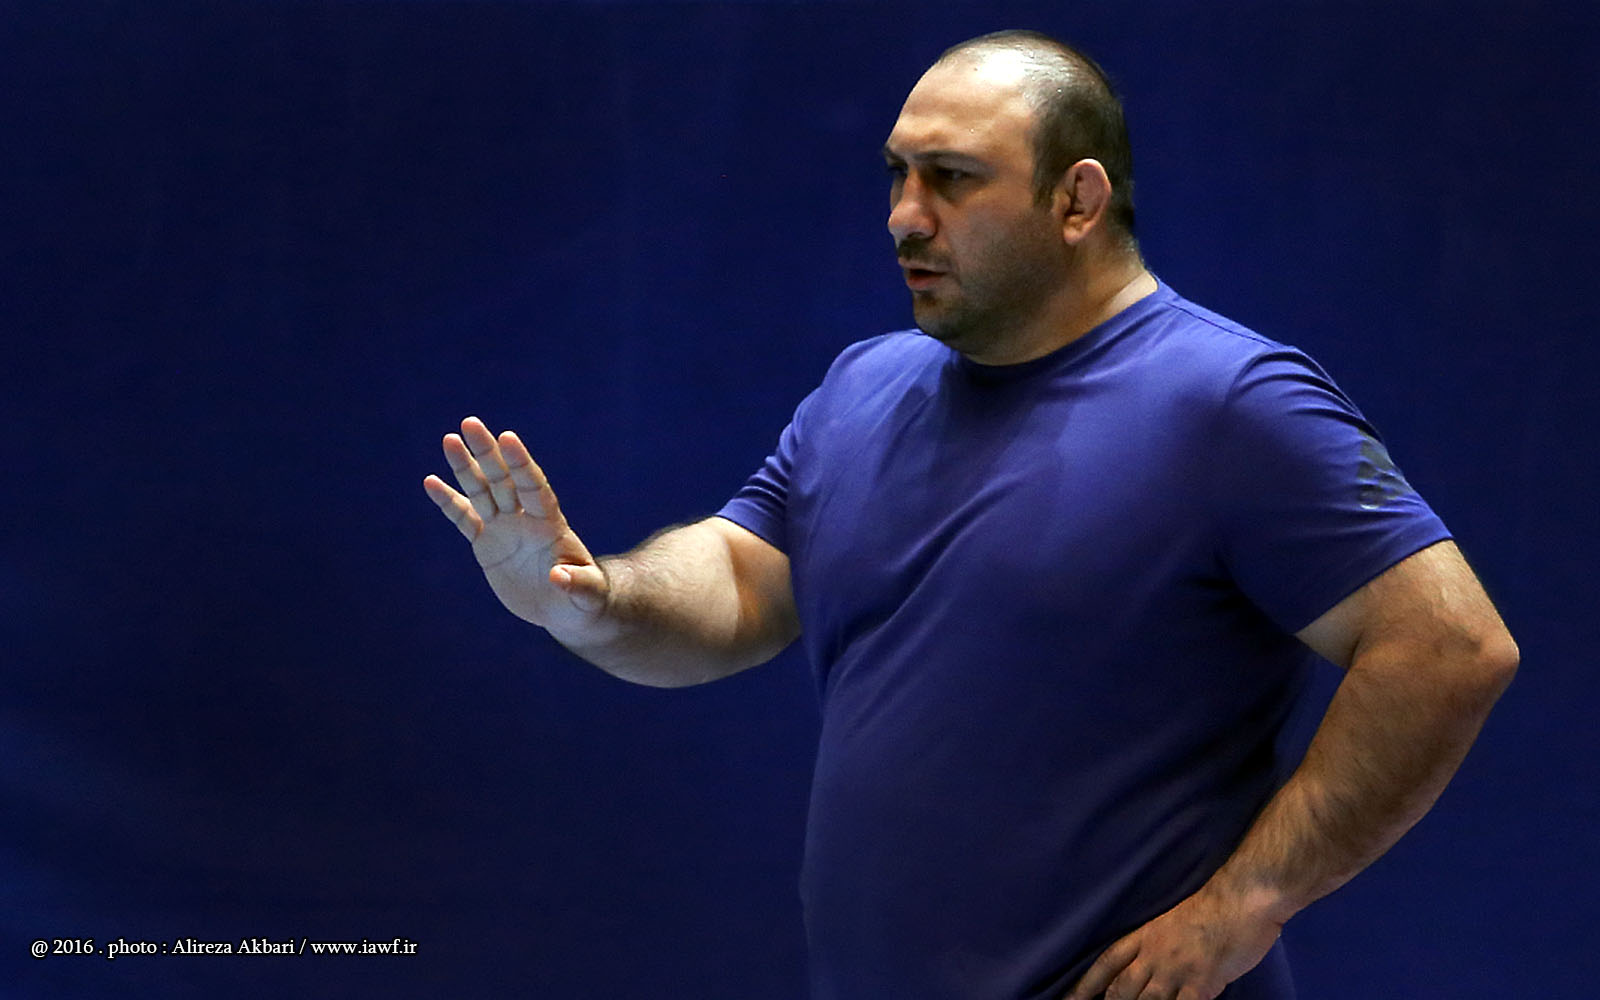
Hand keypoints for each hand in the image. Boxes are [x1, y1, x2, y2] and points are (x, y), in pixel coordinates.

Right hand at [424, 416, 612, 641]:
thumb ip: (578, 584)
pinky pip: (464, 519)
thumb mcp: (588, 595)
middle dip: (487, 452)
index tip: (508, 438)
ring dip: (465, 467)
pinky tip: (431, 482)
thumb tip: (560, 577)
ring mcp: (504, 528)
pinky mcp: (487, 544)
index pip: (534, 487)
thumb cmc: (585, 599)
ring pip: (482, 491)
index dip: (521, 464)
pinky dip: (448, 502)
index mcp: (551, 523)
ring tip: (449, 439)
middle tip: (469, 423)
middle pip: (503, 479)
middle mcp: (525, 518)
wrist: (566, 608)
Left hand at [1065, 883, 1282, 999]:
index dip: (1087, 983)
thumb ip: (1161, 940)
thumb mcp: (1175, 917)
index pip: (1108, 962)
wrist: (1242, 896)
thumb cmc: (1216, 902)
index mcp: (1147, 934)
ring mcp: (1176, 970)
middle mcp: (1155, 954)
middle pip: (1122, 989)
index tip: (1070, 999)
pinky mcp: (1200, 984)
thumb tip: (1153, 962)